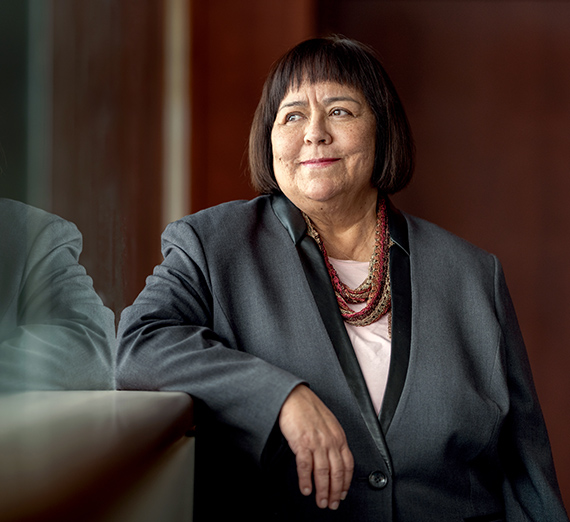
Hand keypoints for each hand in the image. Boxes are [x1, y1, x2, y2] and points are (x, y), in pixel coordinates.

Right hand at [278, 385, 353, 509]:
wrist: (293, 396)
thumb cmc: (308, 407)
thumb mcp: (328, 423)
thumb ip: (333, 439)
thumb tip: (334, 457)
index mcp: (339, 436)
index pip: (348, 465)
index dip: (346, 483)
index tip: (342, 493)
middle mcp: (330, 440)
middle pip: (337, 473)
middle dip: (335, 492)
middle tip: (332, 504)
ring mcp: (317, 442)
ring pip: (323, 473)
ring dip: (322, 491)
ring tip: (320, 501)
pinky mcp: (302, 442)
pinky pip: (306, 467)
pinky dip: (306, 481)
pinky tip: (306, 489)